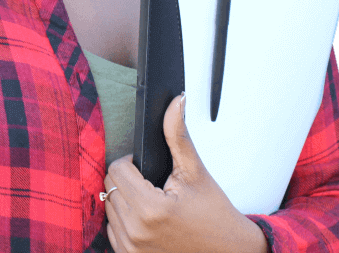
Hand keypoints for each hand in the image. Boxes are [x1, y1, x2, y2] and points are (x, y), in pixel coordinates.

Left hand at [102, 93, 267, 252]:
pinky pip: (112, 230)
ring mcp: (132, 249)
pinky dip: (124, 221)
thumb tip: (177, 100)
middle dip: (128, 179)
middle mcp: (136, 231)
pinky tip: (146, 219)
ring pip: (109, 207)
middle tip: (151, 182)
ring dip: (124, 199)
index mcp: (150, 208)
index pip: (117, 169)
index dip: (131, 162)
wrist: (228, 252)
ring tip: (150, 200)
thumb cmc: (214, 214)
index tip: (147, 166)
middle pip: (110, 187)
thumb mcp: (195, 171)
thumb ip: (178, 134)